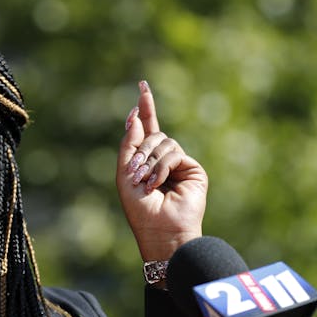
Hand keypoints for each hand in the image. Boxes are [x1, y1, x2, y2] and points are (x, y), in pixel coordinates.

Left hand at [116, 81, 207, 261]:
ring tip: (147, 183)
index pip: (147, 129)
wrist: (160, 230)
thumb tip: (134, 116)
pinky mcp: (193, 169)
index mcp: (146, 160)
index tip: (142, 86)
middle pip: (153, 133)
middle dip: (140, 150)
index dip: (146, 109)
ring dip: (150, 161)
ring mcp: (180, 164)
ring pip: (163, 141)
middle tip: (134, 171)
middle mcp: (164, 160)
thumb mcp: (124, 174)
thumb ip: (128, 144)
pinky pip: (173, 152)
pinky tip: (159, 184)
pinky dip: (162, 167)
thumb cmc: (139, 209)